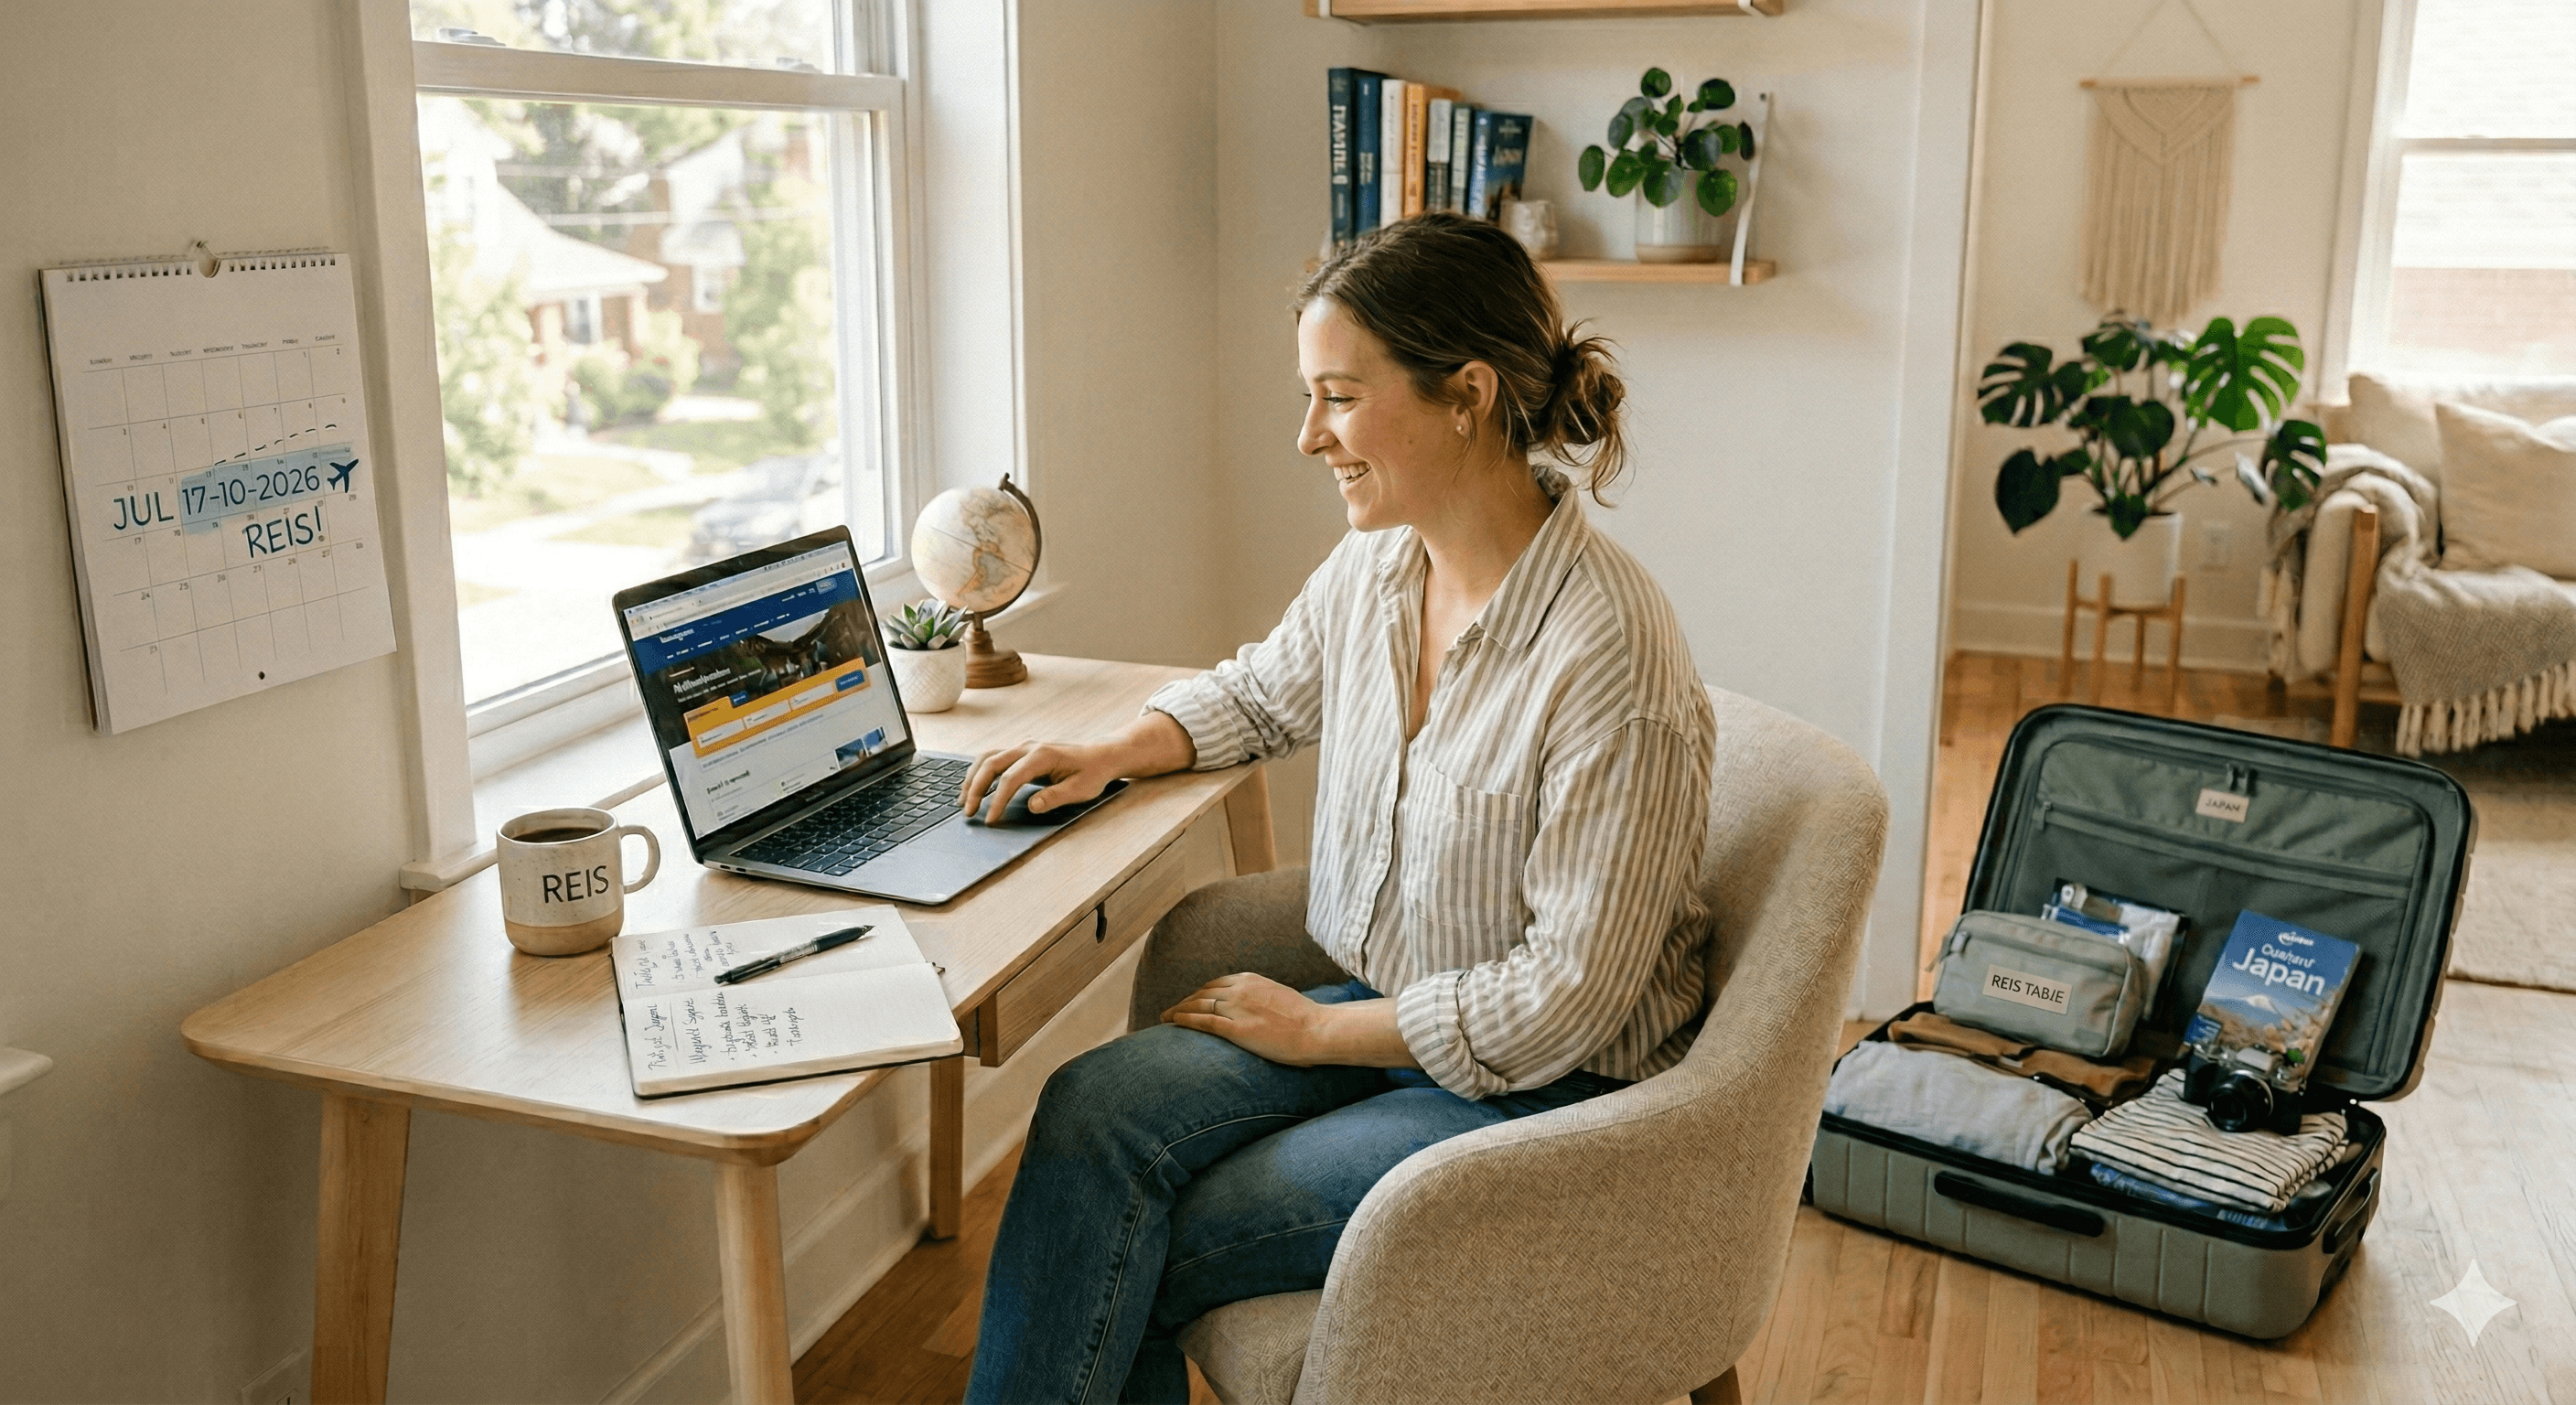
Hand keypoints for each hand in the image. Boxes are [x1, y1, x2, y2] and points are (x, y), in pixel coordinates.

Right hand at [959, 739, 1121, 823]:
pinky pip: (993, 758)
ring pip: (988, 758)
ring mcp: (1023, 748)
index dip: (997, 800)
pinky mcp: (1021, 752)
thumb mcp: (1080, 790)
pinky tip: (973, 788)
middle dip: (976, 788)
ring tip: (963, 800)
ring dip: (972, 778)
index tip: (990, 819)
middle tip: (968, 812)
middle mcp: (1028, 747)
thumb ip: (1055, 797)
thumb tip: (1032, 806)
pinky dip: (979, 772)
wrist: (1100, 755)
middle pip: (991, 764)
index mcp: (1042, 756)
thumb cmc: (1092, 773)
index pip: (1010, 778)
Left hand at [1162, 973, 1330, 1064]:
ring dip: (1178, 1010)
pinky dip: (1185, 1020)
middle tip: (1171, 1009)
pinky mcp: (1237, 1029)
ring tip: (1165, 1017)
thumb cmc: (1306, 1018)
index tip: (1190, 999)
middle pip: (1202, 992)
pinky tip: (1173, 1022)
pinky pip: (1203, 1021)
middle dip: (1184, 1000)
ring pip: (1198, 1004)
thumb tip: (1255, 1005)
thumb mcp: (1279, 997)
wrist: (1318, 1029)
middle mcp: (1240, 989)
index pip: (1215, 983)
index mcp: (1251, 980)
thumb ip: (1262, 997)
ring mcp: (1237, 1008)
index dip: (1199, 992)